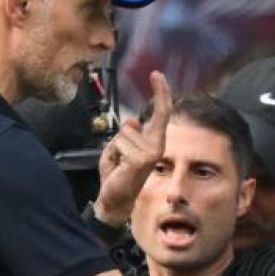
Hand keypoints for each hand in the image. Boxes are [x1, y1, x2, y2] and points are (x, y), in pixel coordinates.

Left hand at [95, 71, 171, 224]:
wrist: (114, 201)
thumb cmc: (117, 176)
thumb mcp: (118, 149)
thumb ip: (127, 135)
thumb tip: (132, 121)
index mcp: (152, 144)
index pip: (160, 115)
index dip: (161, 94)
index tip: (157, 76)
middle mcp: (156, 147)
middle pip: (158, 114)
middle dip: (159, 93)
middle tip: (157, 74)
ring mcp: (150, 153)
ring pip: (126, 131)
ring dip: (116, 145)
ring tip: (119, 161)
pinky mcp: (141, 159)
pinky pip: (120, 142)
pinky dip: (113, 152)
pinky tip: (118, 166)